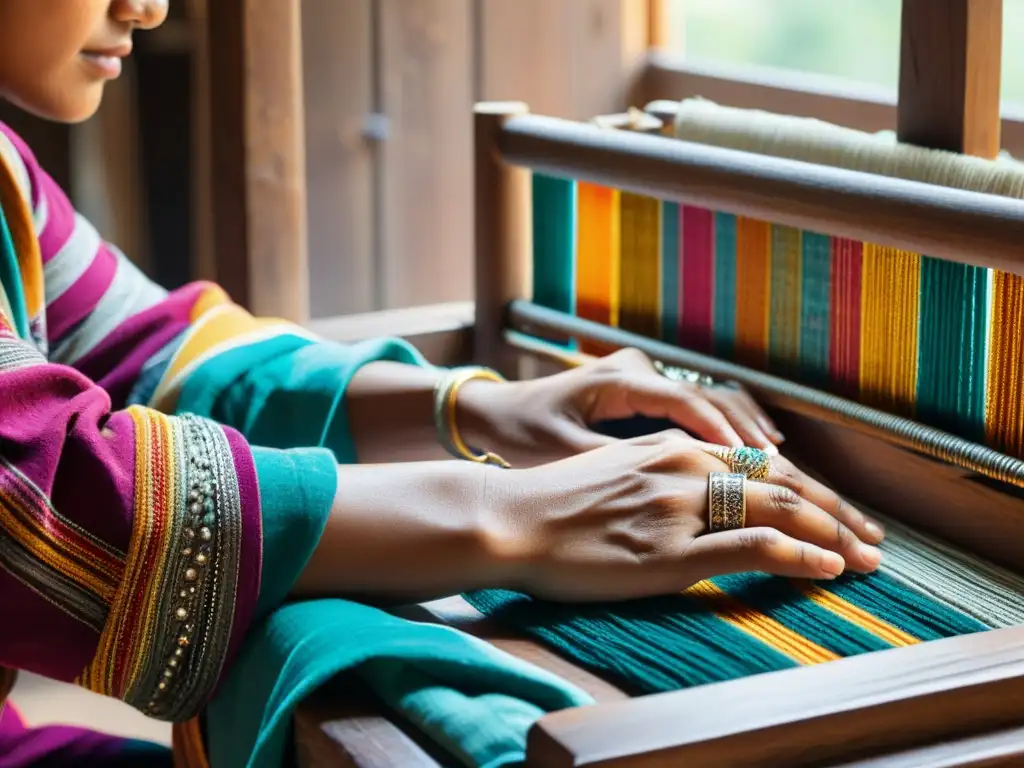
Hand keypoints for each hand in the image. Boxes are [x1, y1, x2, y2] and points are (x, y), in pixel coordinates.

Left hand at [464, 348, 783, 467]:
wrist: (492, 415)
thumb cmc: (522, 436)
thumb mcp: (565, 455)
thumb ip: (618, 465)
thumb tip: (675, 485)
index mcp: (622, 379)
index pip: (689, 403)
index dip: (726, 435)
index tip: (760, 466)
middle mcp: (641, 370)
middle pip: (712, 397)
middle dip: (751, 433)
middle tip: (788, 469)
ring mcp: (645, 380)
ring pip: (712, 399)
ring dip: (746, 430)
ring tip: (784, 463)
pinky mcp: (645, 395)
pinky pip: (698, 409)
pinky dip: (728, 430)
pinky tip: (754, 455)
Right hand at [483, 431, 883, 602]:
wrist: (506, 519)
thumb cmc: (549, 500)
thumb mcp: (610, 466)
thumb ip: (657, 469)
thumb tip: (693, 483)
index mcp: (669, 445)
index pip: (756, 462)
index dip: (804, 485)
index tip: (835, 508)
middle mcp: (682, 465)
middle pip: (779, 480)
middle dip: (835, 508)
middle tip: (874, 535)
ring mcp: (679, 507)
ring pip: (776, 507)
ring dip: (833, 531)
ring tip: (868, 555)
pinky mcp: (669, 551)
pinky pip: (751, 546)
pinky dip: (798, 555)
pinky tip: (828, 568)